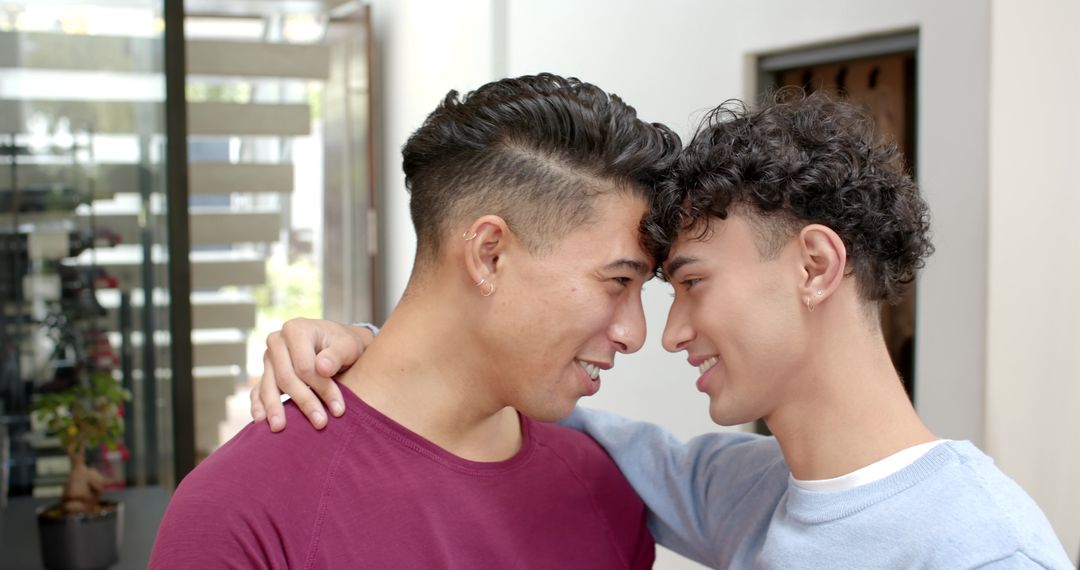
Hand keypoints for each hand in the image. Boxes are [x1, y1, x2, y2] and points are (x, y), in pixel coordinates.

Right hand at [250, 318, 373, 430]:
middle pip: (286, 377)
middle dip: (304, 402)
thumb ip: (336, 355)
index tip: (338, 408)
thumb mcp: (347, 346)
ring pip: (269, 386)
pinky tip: (261, 421)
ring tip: (280, 428)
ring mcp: (269, 358)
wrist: (338, 344)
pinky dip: (259, 405)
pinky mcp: (266, 372)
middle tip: (320, 423)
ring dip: (275, 409)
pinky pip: (258, 390)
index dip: (322, 388)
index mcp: (296, 329)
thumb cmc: (344, 344)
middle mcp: (277, 341)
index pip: (305, 365)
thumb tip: (322, 368)